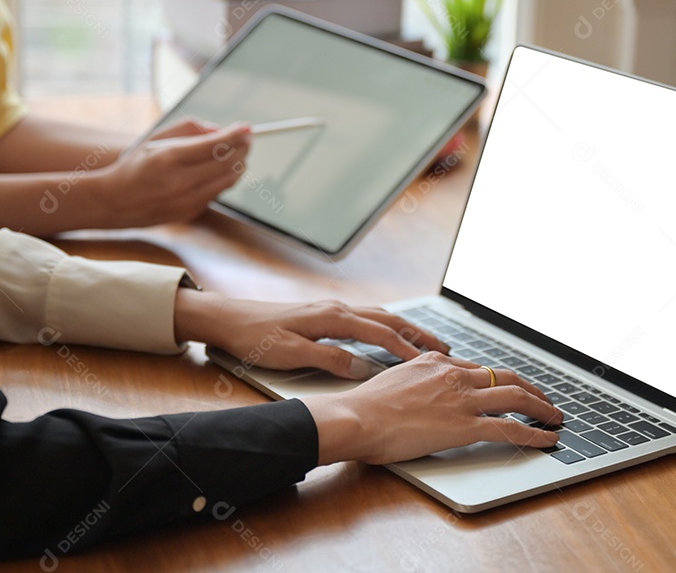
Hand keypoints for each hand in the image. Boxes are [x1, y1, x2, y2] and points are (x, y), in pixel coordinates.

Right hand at [91, 121, 250, 226]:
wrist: (115, 201)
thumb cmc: (137, 165)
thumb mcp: (156, 139)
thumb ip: (189, 129)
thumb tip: (221, 131)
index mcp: (169, 157)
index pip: (214, 145)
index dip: (235, 135)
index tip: (247, 128)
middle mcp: (180, 181)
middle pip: (227, 163)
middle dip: (243, 149)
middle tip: (249, 139)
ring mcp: (186, 200)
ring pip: (227, 181)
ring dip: (239, 165)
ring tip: (241, 152)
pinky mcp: (190, 213)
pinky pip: (217, 193)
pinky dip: (225, 179)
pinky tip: (224, 169)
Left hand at [174, 292, 449, 378]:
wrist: (229, 318)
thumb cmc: (255, 337)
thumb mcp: (290, 353)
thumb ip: (329, 359)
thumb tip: (363, 367)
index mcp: (332, 317)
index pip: (380, 333)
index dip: (406, 348)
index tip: (430, 362)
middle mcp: (336, 308)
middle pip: (388, 319)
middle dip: (418, 333)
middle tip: (446, 348)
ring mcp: (331, 309)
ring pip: (379, 316)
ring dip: (406, 328)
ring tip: (427, 342)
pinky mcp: (324, 314)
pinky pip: (366, 317)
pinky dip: (387, 325)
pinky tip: (390, 333)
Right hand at [305, 353, 563, 464]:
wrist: (356, 417)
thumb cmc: (364, 407)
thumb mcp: (392, 380)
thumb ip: (414, 383)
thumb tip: (420, 395)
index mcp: (434, 361)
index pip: (476, 367)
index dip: (497, 379)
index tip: (507, 387)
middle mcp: (453, 374)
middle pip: (505, 376)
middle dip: (530, 387)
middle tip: (543, 399)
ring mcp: (462, 399)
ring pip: (516, 397)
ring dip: (542, 407)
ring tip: (555, 417)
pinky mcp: (465, 426)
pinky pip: (511, 428)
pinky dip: (535, 433)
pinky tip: (548, 439)